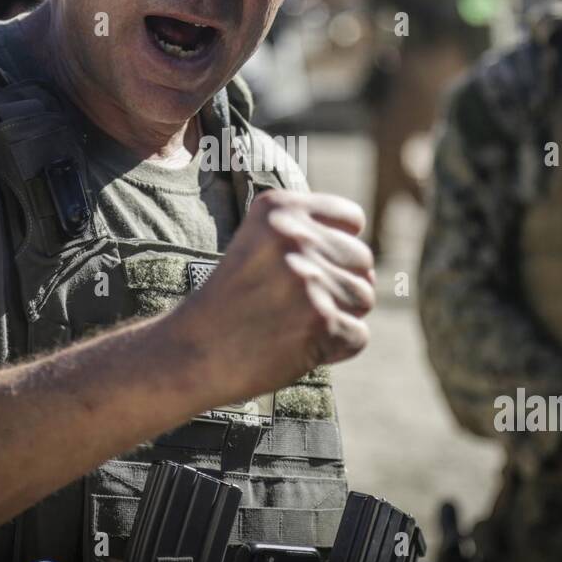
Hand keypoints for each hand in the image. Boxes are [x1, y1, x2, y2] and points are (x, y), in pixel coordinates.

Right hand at [177, 189, 375, 399]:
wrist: (191, 353)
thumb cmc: (231, 301)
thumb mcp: (258, 243)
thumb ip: (310, 235)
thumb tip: (370, 268)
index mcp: (279, 208)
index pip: (353, 219)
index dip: (336, 247)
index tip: (305, 267)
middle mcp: (295, 237)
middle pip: (363, 260)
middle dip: (339, 285)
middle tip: (294, 303)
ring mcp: (309, 279)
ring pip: (364, 298)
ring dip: (338, 317)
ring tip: (293, 323)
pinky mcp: (321, 322)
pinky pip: (358, 335)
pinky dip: (334, 348)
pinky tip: (296, 346)